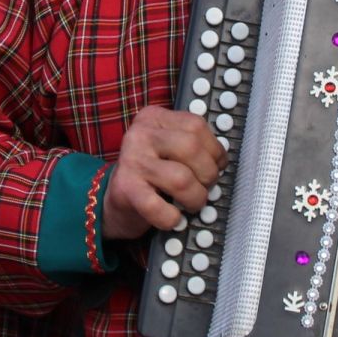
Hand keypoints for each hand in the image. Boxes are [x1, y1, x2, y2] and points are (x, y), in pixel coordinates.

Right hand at [101, 106, 226, 240]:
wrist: (115, 200)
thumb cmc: (151, 175)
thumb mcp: (168, 148)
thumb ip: (192, 146)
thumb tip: (222, 162)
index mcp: (154, 118)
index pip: (195, 125)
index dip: (214, 150)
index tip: (217, 165)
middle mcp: (140, 134)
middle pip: (191, 148)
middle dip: (208, 174)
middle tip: (205, 187)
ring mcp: (131, 160)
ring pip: (181, 179)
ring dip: (195, 198)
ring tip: (191, 204)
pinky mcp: (125, 188)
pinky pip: (158, 207)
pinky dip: (172, 218)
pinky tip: (173, 218)